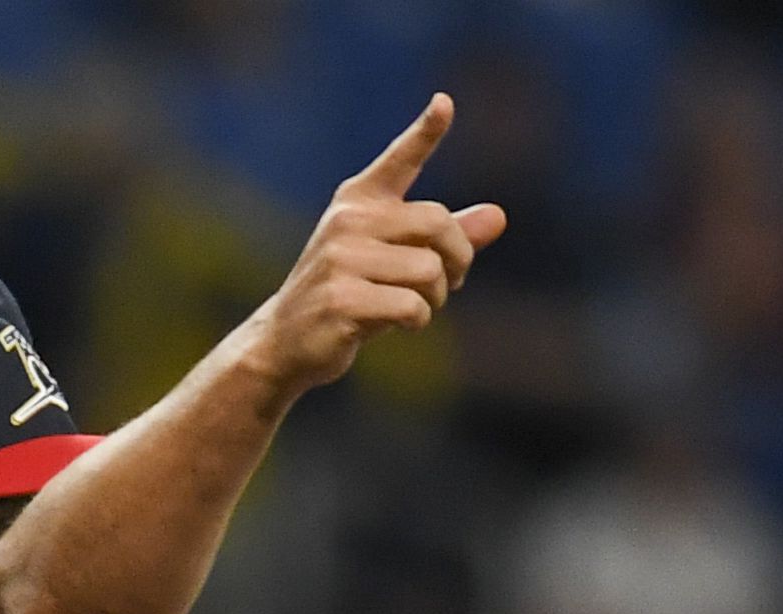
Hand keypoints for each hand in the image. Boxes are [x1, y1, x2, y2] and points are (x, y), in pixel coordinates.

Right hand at [235, 94, 506, 399]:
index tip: (445, 103)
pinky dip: (418, 320)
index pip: (400, 161)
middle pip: (439, 224)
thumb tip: (499, 216)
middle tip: (452, 282)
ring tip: (415, 307)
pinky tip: (397, 324)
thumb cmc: (348, 293)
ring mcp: (339, 260)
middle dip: (458, 258)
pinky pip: (411, 305)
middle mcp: (347, 222)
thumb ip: (447, 238)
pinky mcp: (340, 299)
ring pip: (428, 270)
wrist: (282, 341)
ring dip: (436, 297)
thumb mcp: (395, 260)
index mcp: (358, 202)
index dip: (425, 132)